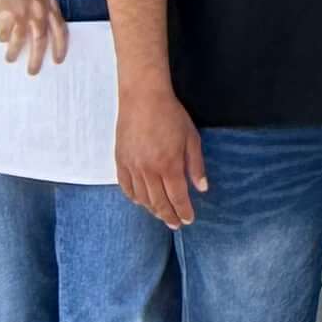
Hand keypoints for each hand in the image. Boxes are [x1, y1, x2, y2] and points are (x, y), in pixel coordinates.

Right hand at [0, 0, 68, 74]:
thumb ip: (42, 9)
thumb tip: (40, 34)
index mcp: (50, 3)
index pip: (61, 30)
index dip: (60, 47)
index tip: (58, 60)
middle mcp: (38, 10)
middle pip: (41, 40)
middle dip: (37, 59)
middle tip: (33, 71)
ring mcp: (22, 13)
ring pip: (20, 41)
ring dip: (15, 52)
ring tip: (10, 59)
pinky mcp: (5, 14)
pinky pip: (5, 34)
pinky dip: (2, 39)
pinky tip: (0, 40)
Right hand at [117, 82, 208, 226]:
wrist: (143, 97)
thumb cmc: (171, 115)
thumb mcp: (191, 138)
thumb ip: (196, 165)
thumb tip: (201, 188)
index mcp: (169, 166)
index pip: (178, 198)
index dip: (184, 211)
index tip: (189, 220)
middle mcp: (149, 170)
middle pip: (159, 203)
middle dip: (169, 216)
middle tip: (176, 225)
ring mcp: (132, 167)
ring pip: (142, 198)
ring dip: (152, 210)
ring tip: (161, 215)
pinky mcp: (120, 161)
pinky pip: (126, 187)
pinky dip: (134, 197)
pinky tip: (141, 201)